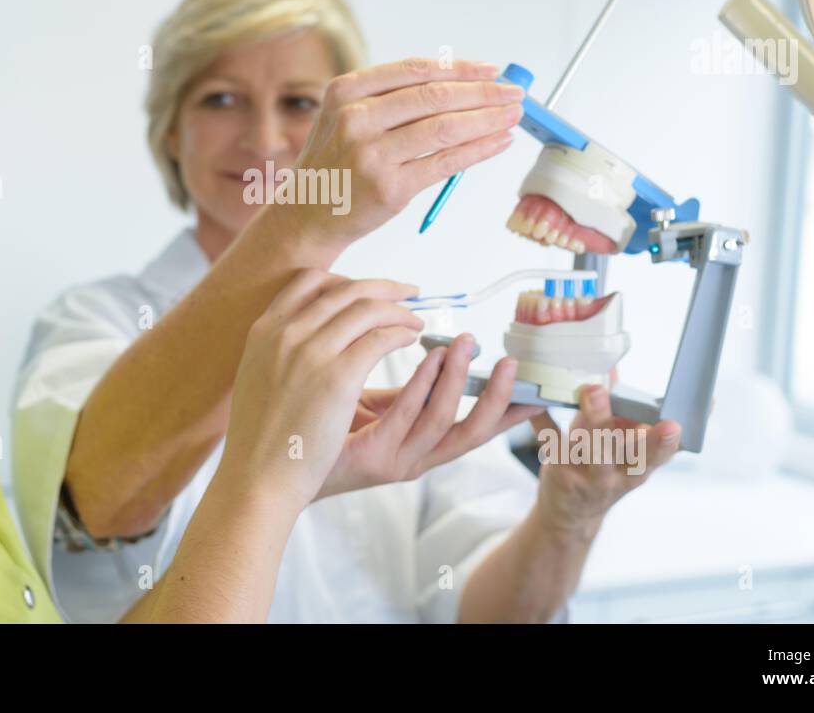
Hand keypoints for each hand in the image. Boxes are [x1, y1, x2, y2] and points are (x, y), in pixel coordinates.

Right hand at [218, 270, 423, 509]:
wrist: (256, 476)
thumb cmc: (260, 440)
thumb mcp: (258, 379)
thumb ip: (281, 353)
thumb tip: (314, 342)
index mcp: (264, 331)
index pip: (309, 281)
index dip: (346, 281)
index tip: (367, 292)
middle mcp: (285, 332)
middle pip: (344, 289)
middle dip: (382, 287)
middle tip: (408, 292)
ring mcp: (310, 351)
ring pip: (367, 308)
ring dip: (398, 310)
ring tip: (415, 321)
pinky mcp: (337, 376)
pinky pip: (379, 338)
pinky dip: (400, 332)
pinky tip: (410, 340)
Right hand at [290, 58, 523, 251]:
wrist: (307, 215)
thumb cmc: (335, 163)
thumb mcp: (344, 116)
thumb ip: (389, 98)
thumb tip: (459, 85)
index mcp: (345, 92)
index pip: (414, 71)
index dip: (459, 68)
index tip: (491, 70)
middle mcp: (355, 119)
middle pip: (434, 97)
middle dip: (482, 93)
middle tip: (513, 93)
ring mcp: (372, 154)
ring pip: (444, 128)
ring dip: (486, 120)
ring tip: (511, 116)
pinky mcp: (390, 188)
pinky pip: (445, 163)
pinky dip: (478, 151)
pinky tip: (498, 143)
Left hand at [316, 337, 542, 498]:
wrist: (273, 469)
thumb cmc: (319, 429)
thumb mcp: (371, 405)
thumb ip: (405, 386)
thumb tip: (432, 348)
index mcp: (419, 448)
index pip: (474, 429)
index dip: (507, 412)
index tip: (539, 394)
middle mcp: (414, 460)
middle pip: (471, 432)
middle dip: (496, 398)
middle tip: (511, 362)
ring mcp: (394, 462)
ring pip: (443, 420)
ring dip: (460, 379)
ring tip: (469, 345)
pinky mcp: (369, 455)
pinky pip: (406, 415)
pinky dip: (424, 384)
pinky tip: (431, 355)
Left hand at [531, 384, 682, 535]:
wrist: (571, 515)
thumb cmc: (603, 471)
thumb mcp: (623, 449)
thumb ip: (625, 413)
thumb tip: (615, 368)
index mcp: (639, 467)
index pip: (661, 455)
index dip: (670, 441)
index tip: (678, 425)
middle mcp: (618, 475)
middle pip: (633, 455)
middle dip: (646, 438)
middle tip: (659, 419)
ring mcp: (588, 474)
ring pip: (595, 448)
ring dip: (595, 419)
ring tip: (594, 392)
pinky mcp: (560, 470)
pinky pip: (552, 441)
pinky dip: (543, 421)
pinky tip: (535, 404)